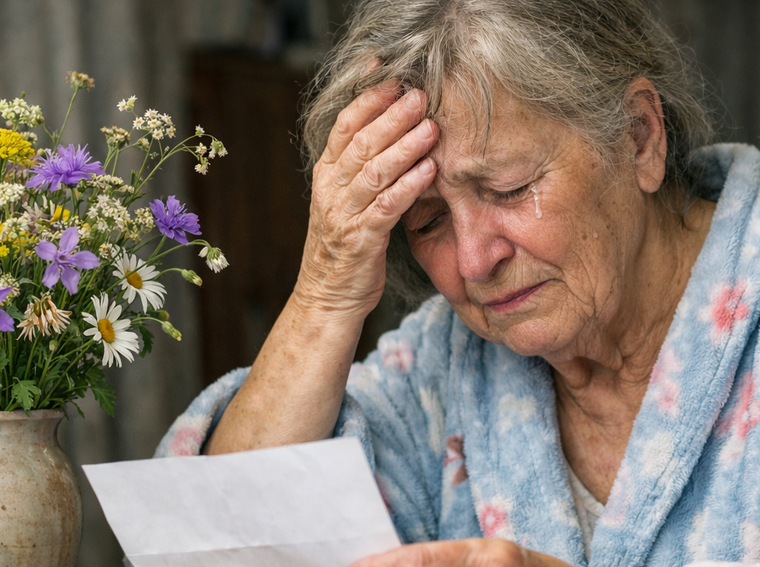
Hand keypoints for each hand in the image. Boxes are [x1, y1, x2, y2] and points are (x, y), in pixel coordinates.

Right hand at [297, 82, 437, 319]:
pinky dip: (408, 186)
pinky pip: (386, 207)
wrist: (327, 298)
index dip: (367, 98)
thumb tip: (399, 129)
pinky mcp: (360, 240)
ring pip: (373, 171)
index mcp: (326, 174)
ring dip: (405, 147)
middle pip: (361, 142)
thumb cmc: (346, 246)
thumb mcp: (347, 200)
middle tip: (421, 96)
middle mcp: (331, 190)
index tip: (391, 74)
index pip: (344, 126)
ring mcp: (343, 215)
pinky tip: (430, 171)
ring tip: (432, 128)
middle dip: (392, 116)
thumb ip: (365, 168)